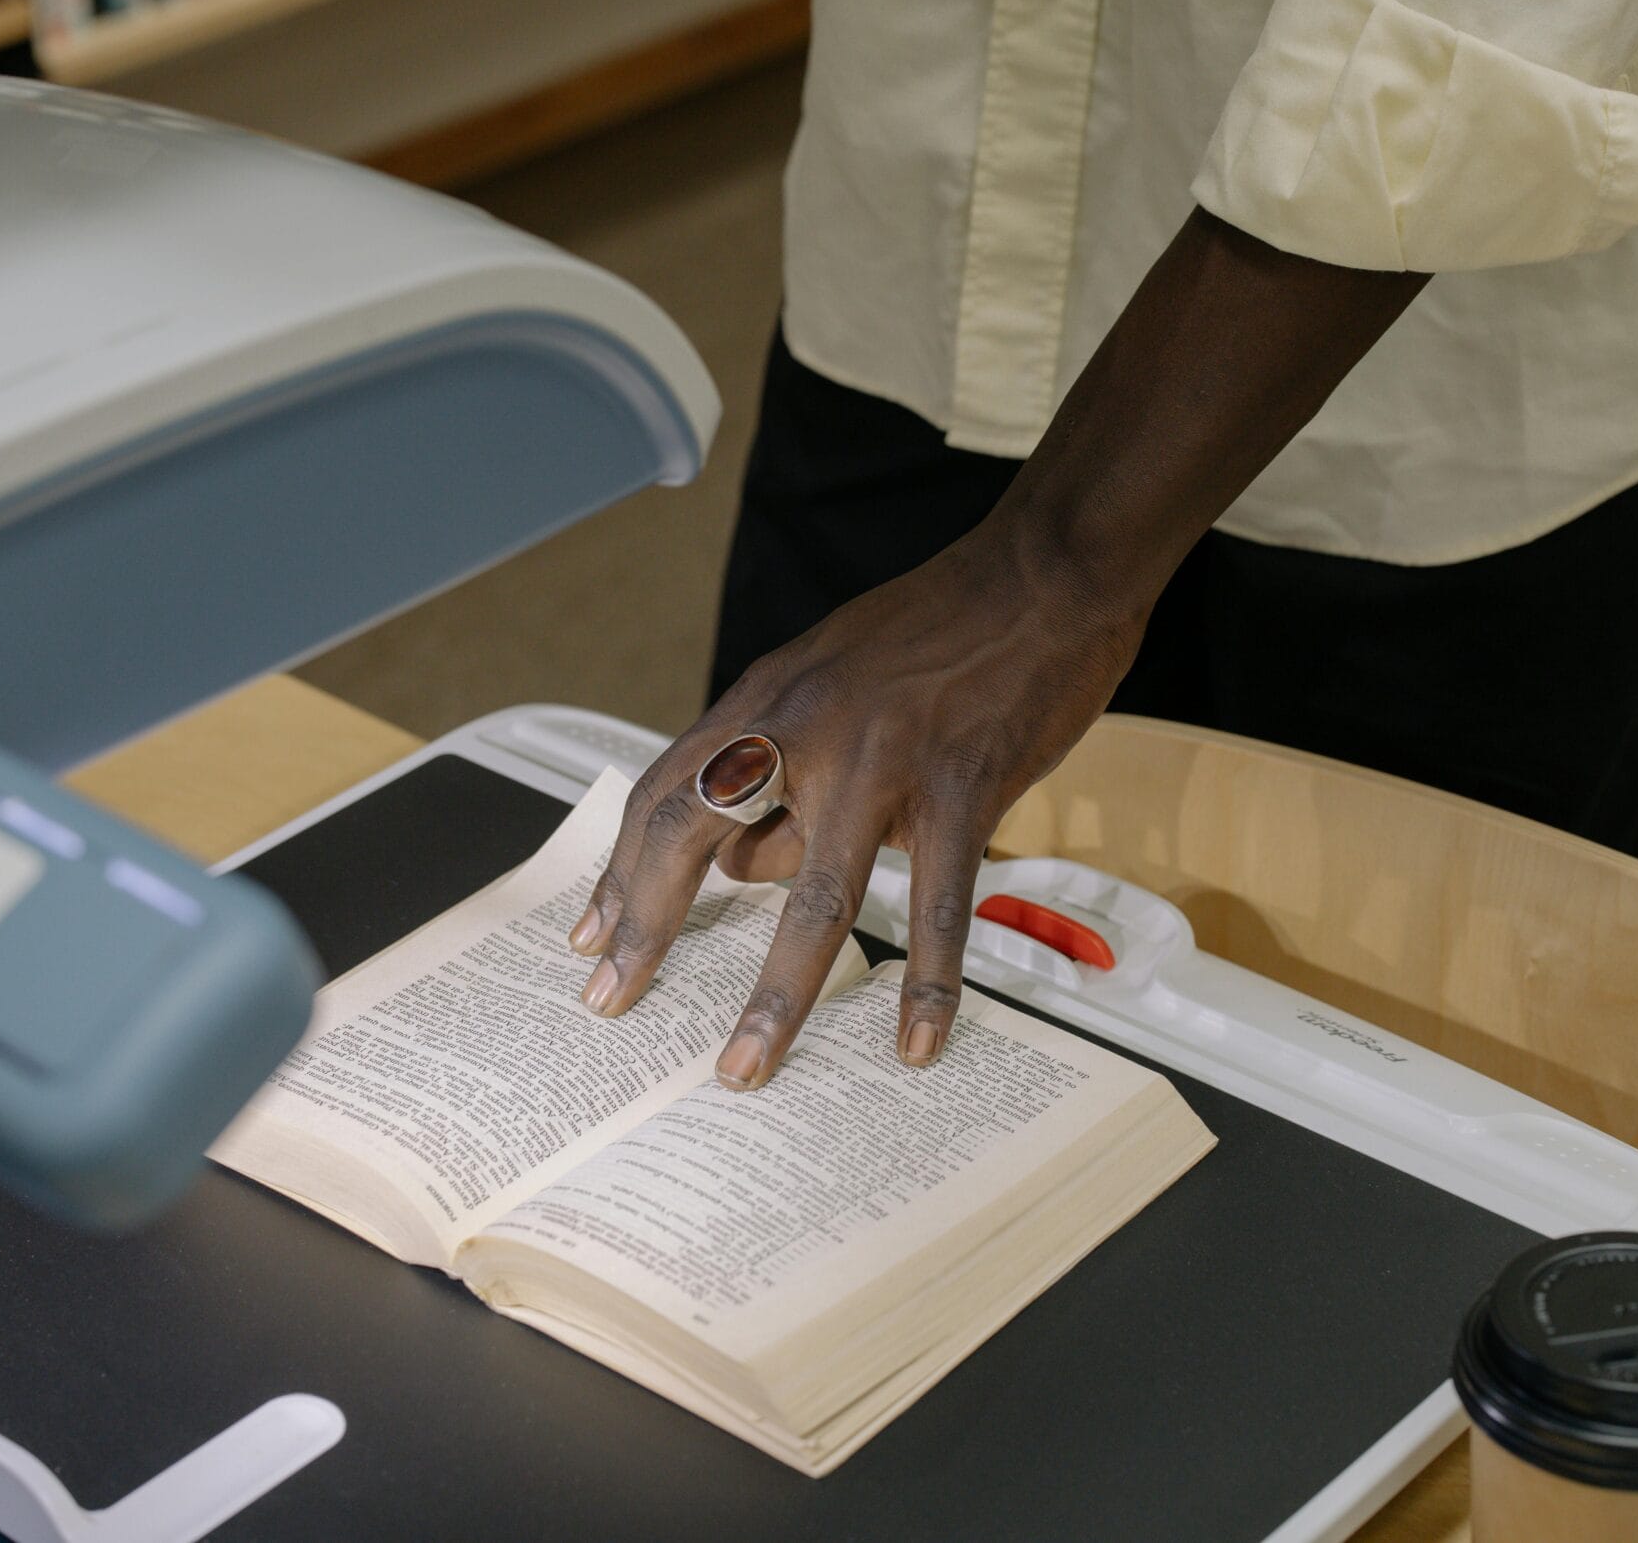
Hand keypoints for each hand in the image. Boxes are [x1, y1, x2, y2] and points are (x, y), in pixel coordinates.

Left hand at [568, 519, 1145, 1086]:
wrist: (1045, 572)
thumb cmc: (941, 626)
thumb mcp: (831, 675)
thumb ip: (782, 762)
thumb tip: (744, 865)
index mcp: (769, 697)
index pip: (666, 790)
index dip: (622, 867)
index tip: (593, 935)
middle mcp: (806, 726)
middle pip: (697, 834)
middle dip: (646, 926)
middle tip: (611, 1001)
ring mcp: (884, 759)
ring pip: (812, 896)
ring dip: (775, 996)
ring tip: (746, 1066)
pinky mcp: (961, 787)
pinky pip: (936, 904)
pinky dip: (928, 983)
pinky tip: (917, 1041)